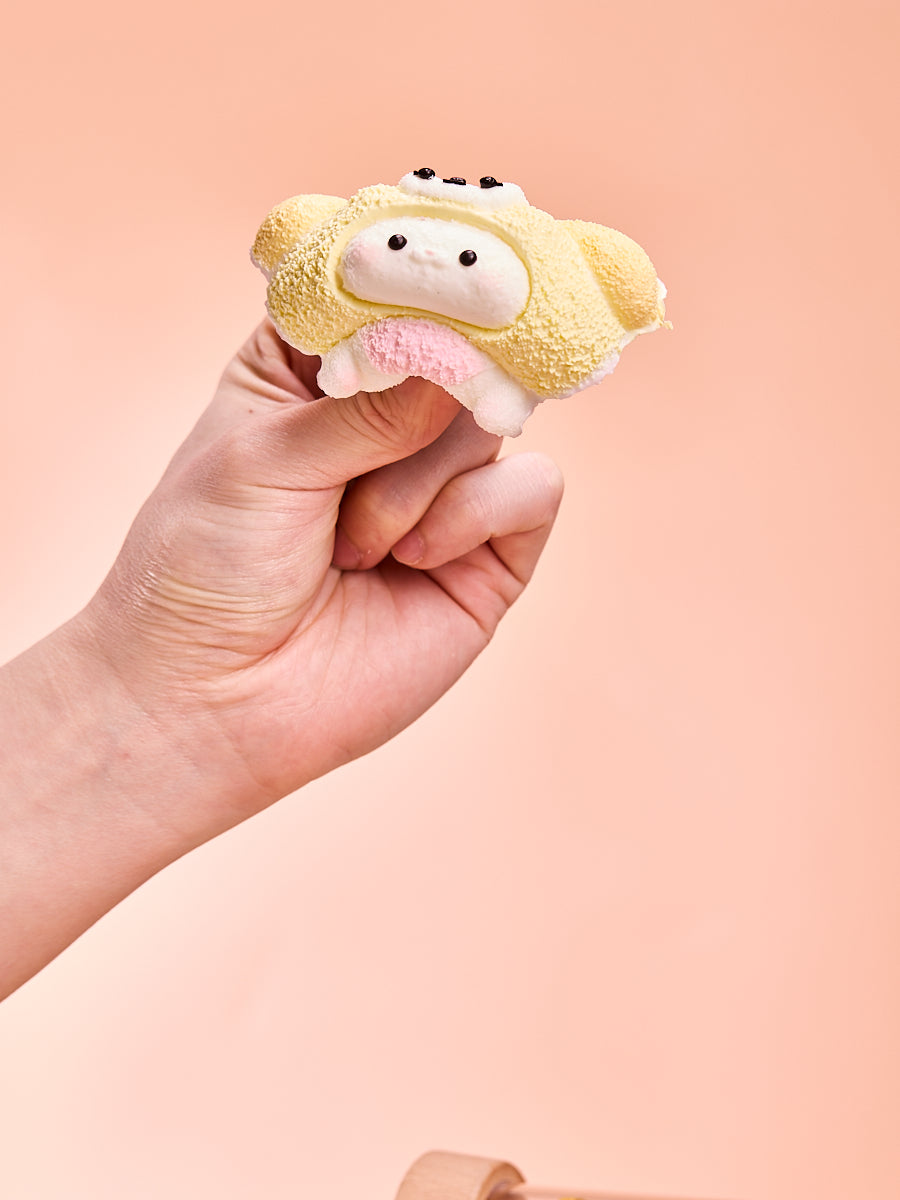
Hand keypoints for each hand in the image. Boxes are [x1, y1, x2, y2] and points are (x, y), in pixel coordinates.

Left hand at [85, 320, 563, 837]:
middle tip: (383, 431)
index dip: (415, 281)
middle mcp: (388, 425)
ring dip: (420, 479)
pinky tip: (411, 560)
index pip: (386, 297)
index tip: (441, 264)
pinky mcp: (486, 555)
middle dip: (424, 391)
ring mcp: (442, 491)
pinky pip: (533, 491)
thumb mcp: (264, 459)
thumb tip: (460, 358)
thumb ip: (368, 405)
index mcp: (315, 378)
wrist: (215, 702)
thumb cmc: (208, 570)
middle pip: (459, 351)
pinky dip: (475, 515)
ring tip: (352, 544)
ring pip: (493, 420)